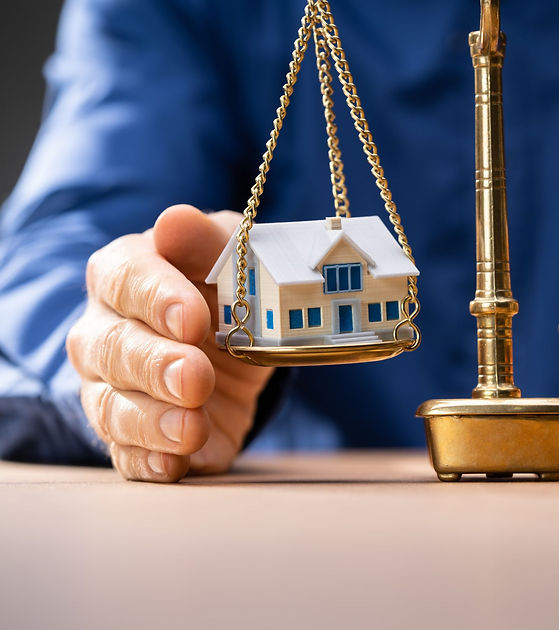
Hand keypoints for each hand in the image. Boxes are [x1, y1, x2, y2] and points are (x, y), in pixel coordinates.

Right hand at [66, 205, 273, 481]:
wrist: (239, 339)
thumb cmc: (227, 286)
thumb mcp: (233, 254)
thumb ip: (208, 241)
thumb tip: (176, 221)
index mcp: (124, 273)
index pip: (127, 280)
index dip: (158, 300)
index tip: (194, 319)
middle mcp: (104, 330)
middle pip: (113, 349)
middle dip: (154, 366)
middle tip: (194, 378)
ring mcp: (111, 388)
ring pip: (112, 408)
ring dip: (151, 422)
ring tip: (191, 429)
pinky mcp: (134, 436)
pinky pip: (127, 455)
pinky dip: (148, 463)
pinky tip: (173, 466)